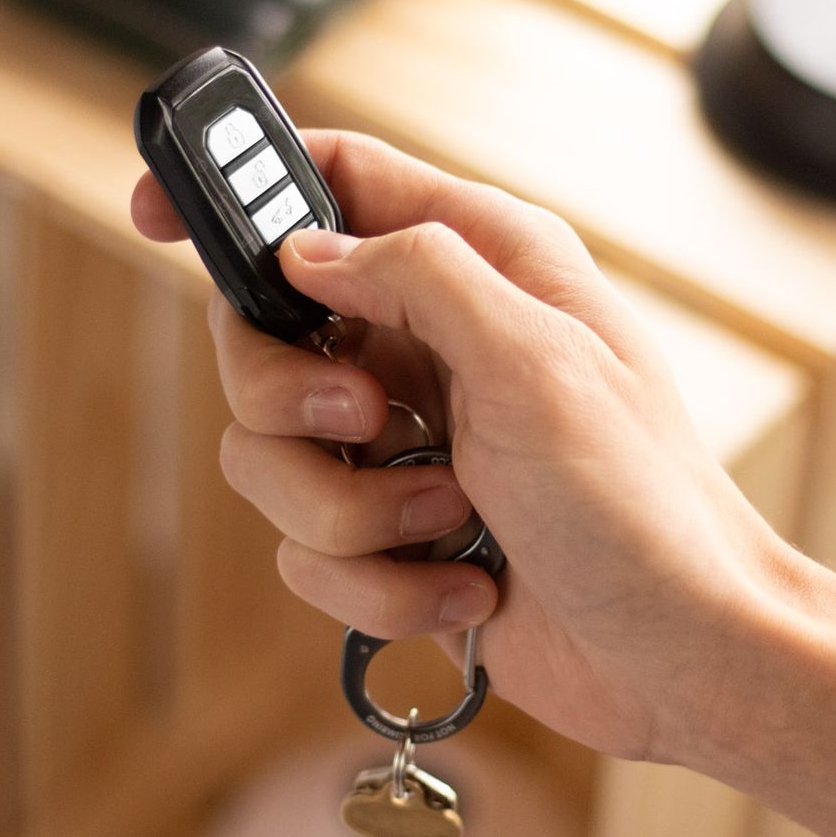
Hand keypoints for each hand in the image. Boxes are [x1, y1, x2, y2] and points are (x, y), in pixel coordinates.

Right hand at [131, 131, 791, 761]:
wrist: (680, 655)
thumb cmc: (639, 501)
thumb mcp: (537, 355)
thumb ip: (417, 273)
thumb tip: (306, 253)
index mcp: (479, 265)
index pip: (336, 181)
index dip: (241, 185)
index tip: (155, 207)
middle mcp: (433, 346)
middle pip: (263, 334)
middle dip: (294, 398)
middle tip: (372, 423)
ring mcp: (408, 447)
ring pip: (270, 457)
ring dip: (354, 513)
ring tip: (453, 522)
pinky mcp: (395, 539)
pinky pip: (307, 551)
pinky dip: (382, 583)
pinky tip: (469, 587)